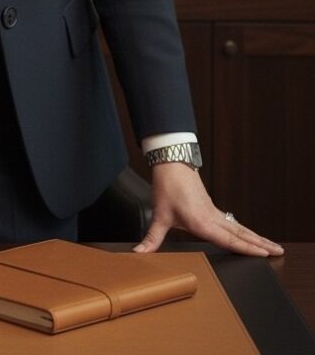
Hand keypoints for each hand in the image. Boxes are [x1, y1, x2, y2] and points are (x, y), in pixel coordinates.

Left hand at [133, 163, 283, 257]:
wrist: (171, 162)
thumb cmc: (167, 186)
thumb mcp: (159, 215)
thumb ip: (151, 238)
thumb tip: (140, 253)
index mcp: (202, 222)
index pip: (228, 240)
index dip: (246, 248)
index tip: (263, 254)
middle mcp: (212, 218)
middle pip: (240, 234)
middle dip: (259, 244)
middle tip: (278, 252)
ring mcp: (214, 212)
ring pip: (239, 227)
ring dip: (256, 237)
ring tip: (272, 246)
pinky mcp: (211, 208)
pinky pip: (233, 222)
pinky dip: (244, 230)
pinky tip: (249, 235)